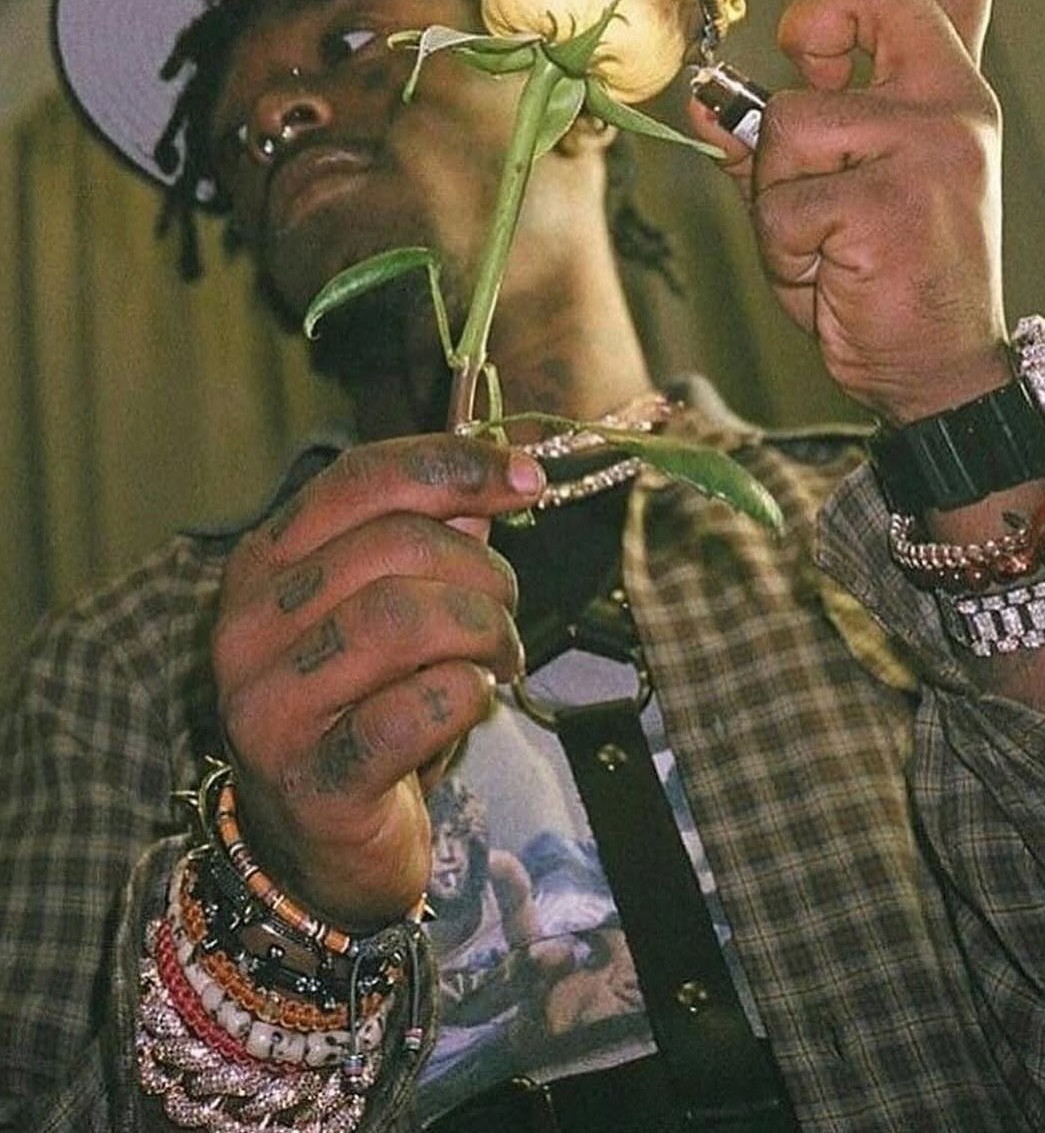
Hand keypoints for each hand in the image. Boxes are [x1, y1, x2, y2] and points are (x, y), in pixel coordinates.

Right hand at [211, 434, 544, 929]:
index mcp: (263, 565)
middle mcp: (248, 627)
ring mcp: (271, 707)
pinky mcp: (313, 780)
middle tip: (507, 610)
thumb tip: (496, 484)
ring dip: (481, 631)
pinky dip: (467, 694)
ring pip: (402, 620)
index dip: (453, 467)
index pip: (360, 480)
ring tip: (499, 658)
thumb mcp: (383, 609)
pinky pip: (417, 709)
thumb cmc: (357, 707)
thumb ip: (429, 539)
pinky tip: (472, 700)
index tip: (526, 478)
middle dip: (481, 570)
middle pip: (393, 547)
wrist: (315, 847)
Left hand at [691, 0, 1010, 423]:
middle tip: (800, 104)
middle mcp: (950, 106)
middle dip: (809, 23)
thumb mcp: (831, 199)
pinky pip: (779, 206)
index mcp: (949, 93)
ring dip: (776, 194)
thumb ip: (772, 144)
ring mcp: (926, 150)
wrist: (936, 372)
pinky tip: (825, 274)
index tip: (815, 50)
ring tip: (818, 243)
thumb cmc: (886, 283)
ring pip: (789, 123)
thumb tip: (700, 100)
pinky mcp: (885, 205)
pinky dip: (781, 250)